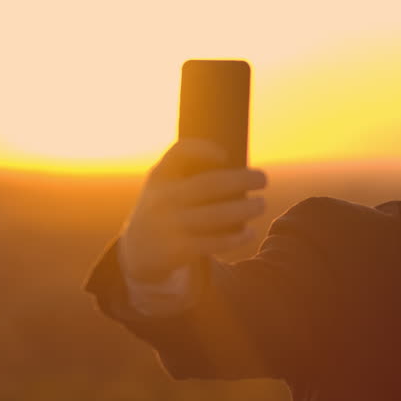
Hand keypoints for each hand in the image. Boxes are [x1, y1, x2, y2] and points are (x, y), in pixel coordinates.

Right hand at [120, 139, 267, 281]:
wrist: (136, 251)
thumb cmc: (163, 210)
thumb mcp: (164, 187)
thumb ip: (187, 175)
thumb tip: (236, 172)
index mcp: (160, 177)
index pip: (179, 153)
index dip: (203, 149)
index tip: (225, 155)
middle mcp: (163, 199)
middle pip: (210, 184)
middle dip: (242, 180)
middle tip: (263, 179)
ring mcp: (170, 225)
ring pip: (217, 215)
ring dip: (245, 209)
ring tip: (261, 204)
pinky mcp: (179, 250)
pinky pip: (214, 242)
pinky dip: (236, 238)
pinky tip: (249, 232)